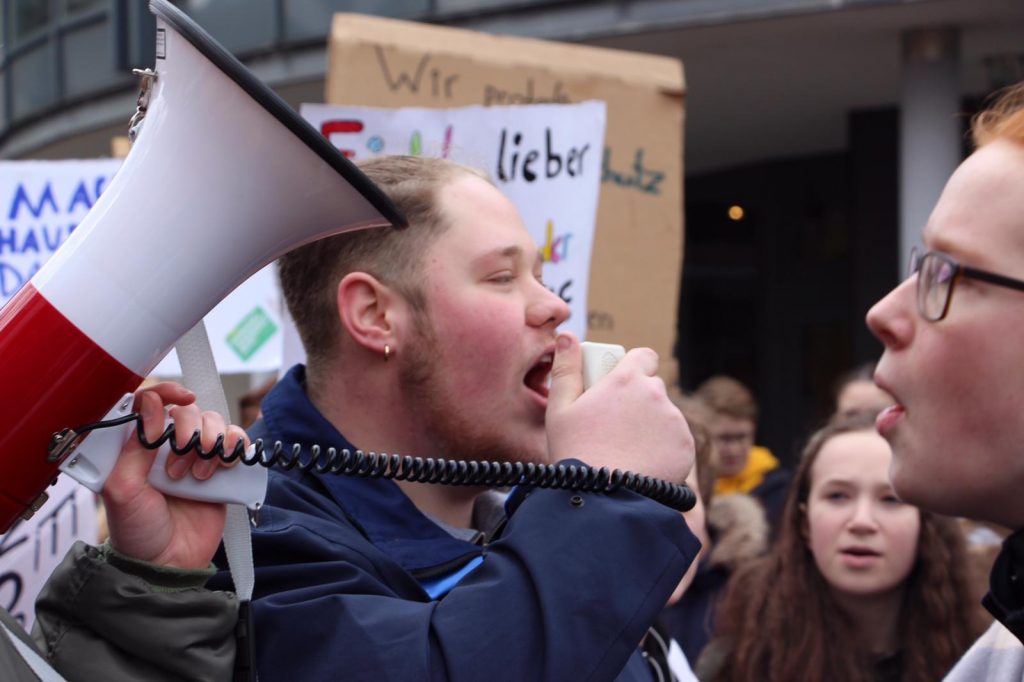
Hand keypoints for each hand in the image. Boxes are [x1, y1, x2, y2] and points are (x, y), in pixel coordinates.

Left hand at [101, 382, 247, 569]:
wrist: (169, 563)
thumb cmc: (138, 531)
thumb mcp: (122, 490)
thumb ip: (133, 448)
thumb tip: (149, 407)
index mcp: (138, 447)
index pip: (151, 403)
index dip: (165, 393)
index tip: (179, 398)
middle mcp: (167, 447)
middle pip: (188, 411)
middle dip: (190, 430)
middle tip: (183, 455)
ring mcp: (195, 457)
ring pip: (214, 423)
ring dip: (210, 442)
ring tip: (199, 473)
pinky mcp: (220, 471)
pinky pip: (236, 442)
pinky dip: (234, 447)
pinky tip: (222, 467)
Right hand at [546, 332, 693, 483]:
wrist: (604, 500)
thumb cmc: (576, 452)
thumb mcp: (560, 409)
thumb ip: (566, 369)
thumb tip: (567, 336)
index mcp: (628, 380)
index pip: (644, 356)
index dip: (634, 368)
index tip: (620, 385)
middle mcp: (657, 394)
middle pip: (653, 388)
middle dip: (639, 400)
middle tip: (615, 426)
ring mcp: (675, 421)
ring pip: (664, 416)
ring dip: (651, 426)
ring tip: (626, 451)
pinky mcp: (686, 447)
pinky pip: (676, 441)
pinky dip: (664, 449)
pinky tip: (642, 463)